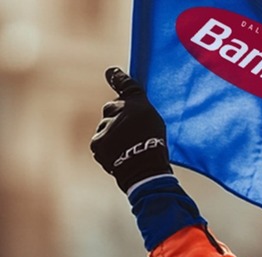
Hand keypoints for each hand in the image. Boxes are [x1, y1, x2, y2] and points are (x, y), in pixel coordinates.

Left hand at [90, 67, 171, 192]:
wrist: (143, 168)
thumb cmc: (154, 145)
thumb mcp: (153, 120)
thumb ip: (134, 99)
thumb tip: (112, 74)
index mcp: (135, 102)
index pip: (127, 86)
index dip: (119, 78)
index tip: (112, 72)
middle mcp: (117, 110)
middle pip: (113, 109)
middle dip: (118, 117)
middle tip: (133, 133)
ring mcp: (105, 126)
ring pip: (106, 127)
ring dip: (113, 135)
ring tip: (129, 148)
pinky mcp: (97, 143)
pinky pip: (101, 142)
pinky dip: (108, 148)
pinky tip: (121, 154)